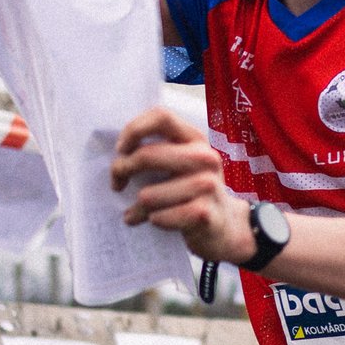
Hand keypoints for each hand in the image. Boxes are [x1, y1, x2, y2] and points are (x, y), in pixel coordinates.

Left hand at [110, 106, 251, 262]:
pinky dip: (151, 221)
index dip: (134, 130)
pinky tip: (154, 221)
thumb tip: (119, 154)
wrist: (227, 227)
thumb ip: (159, 151)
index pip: (161, 117)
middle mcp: (205, 158)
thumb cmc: (193, 192)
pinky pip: (159, 217)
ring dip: (138, 206)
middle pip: (147, 155)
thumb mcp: (184, 164)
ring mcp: (208, 186)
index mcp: (196, 139)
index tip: (121, 149)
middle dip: (121, 170)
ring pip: (148, 195)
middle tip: (117, 183)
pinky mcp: (203, 214)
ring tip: (137, 212)